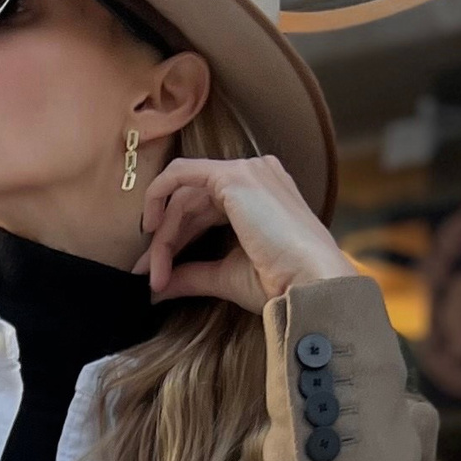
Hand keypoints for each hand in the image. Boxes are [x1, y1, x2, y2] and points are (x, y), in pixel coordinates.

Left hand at [137, 153, 354, 312]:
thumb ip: (191, 275)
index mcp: (260, 196)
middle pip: (191, 202)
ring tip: (156, 275)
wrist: (310, 284)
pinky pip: (180, 175)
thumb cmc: (280, 283)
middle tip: (149, 277)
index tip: (158, 274)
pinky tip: (151, 230)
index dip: (176, 240)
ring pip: (184, 196)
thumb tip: (155, 288)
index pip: (206, 210)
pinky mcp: (234, 176)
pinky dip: (158, 197)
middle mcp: (256, 175)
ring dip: (164, 237)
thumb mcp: (226, 276)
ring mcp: (247, 171)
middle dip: (165, 241)